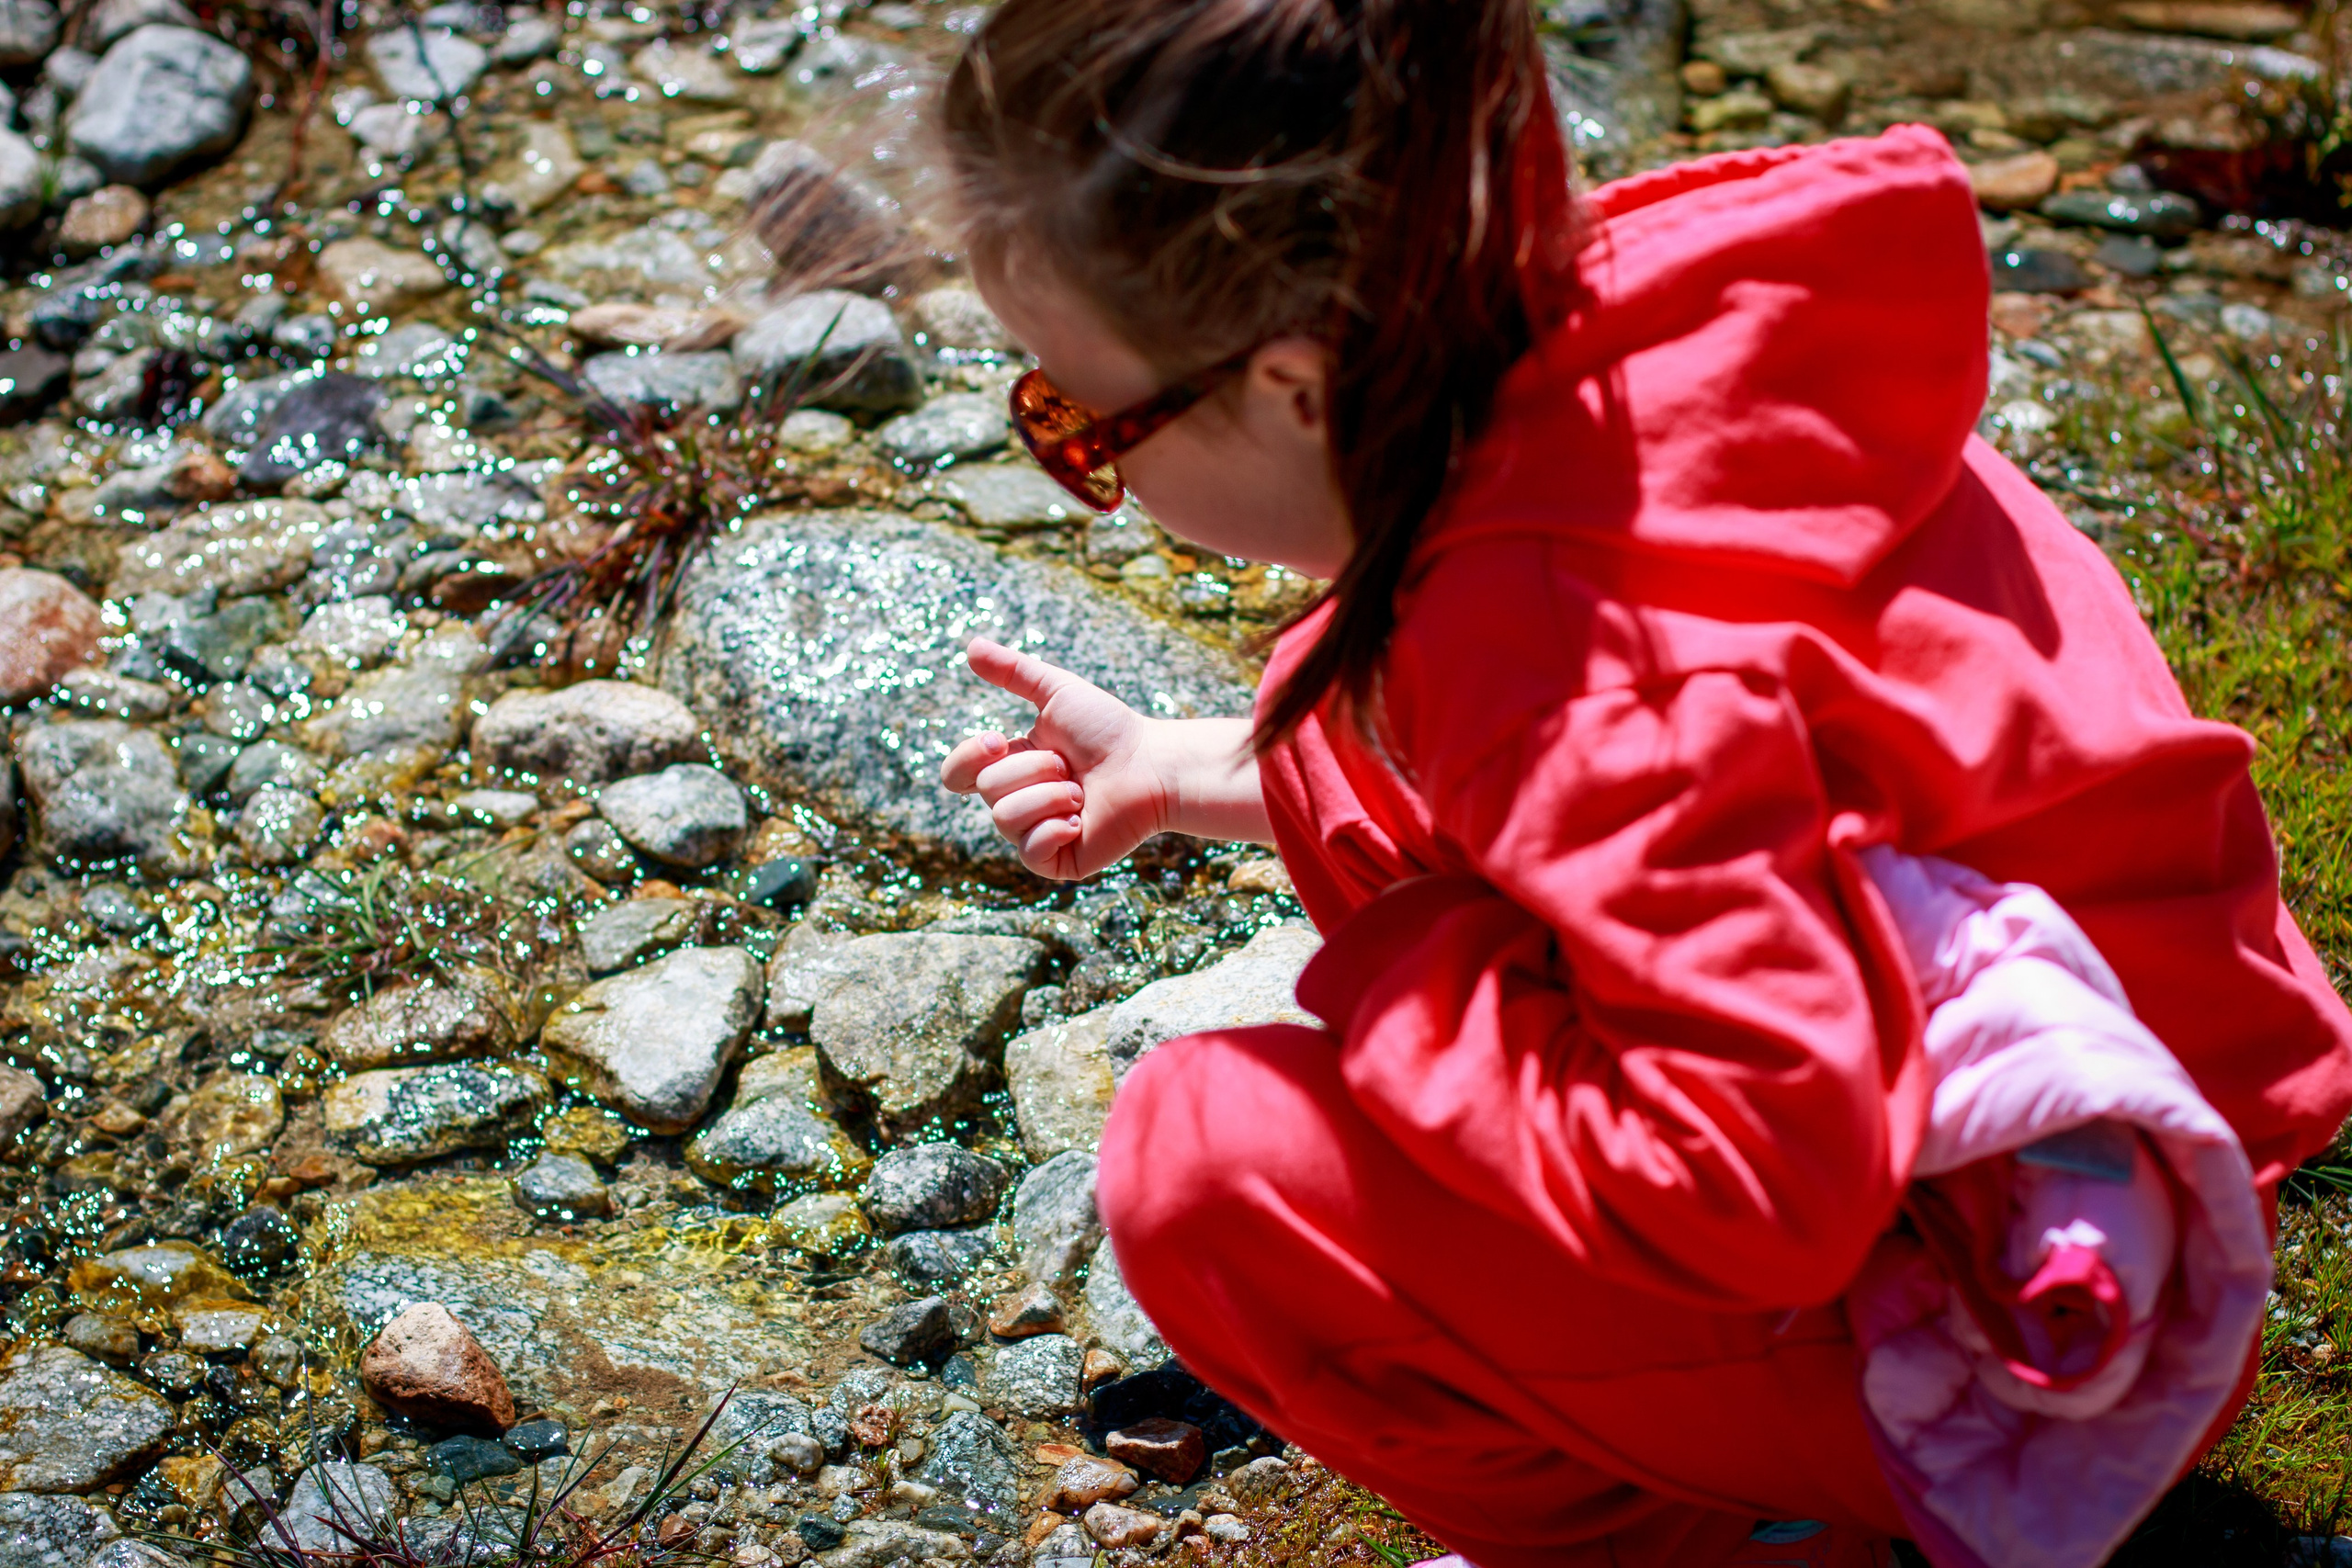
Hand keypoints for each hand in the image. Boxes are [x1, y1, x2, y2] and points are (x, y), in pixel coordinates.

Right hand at [940, 637, 1268, 879]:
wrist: (1152, 765)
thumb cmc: (1110, 730)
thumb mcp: (1056, 693)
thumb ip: (1013, 671)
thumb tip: (969, 646)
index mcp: (1010, 769)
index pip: (958, 775)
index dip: (969, 758)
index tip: (998, 740)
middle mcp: (1017, 804)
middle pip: (988, 791)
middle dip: (1034, 769)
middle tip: (1070, 766)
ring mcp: (1035, 835)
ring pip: (1006, 819)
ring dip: (1051, 796)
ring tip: (1082, 792)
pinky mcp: (1056, 862)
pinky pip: (1031, 850)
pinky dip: (1057, 828)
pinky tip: (1083, 819)